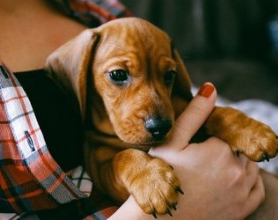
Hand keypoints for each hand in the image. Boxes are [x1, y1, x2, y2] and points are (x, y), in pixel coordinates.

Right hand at [110, 83, 264, 219]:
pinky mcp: (242, 210)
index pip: (228, 131)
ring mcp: (242, 193)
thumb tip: (211, 88)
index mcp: (221, 151)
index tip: (199, 143)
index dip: (213, 134)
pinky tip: (232, 179)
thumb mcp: (172, 142)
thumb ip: (194, 114)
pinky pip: (257, 189)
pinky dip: (249, 181)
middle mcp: (238, 172)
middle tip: (202, 156)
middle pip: (241, 147)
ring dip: (238, 161)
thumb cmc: (162, 176)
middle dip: (225, 147)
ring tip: (213, 166)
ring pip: (251, 166)